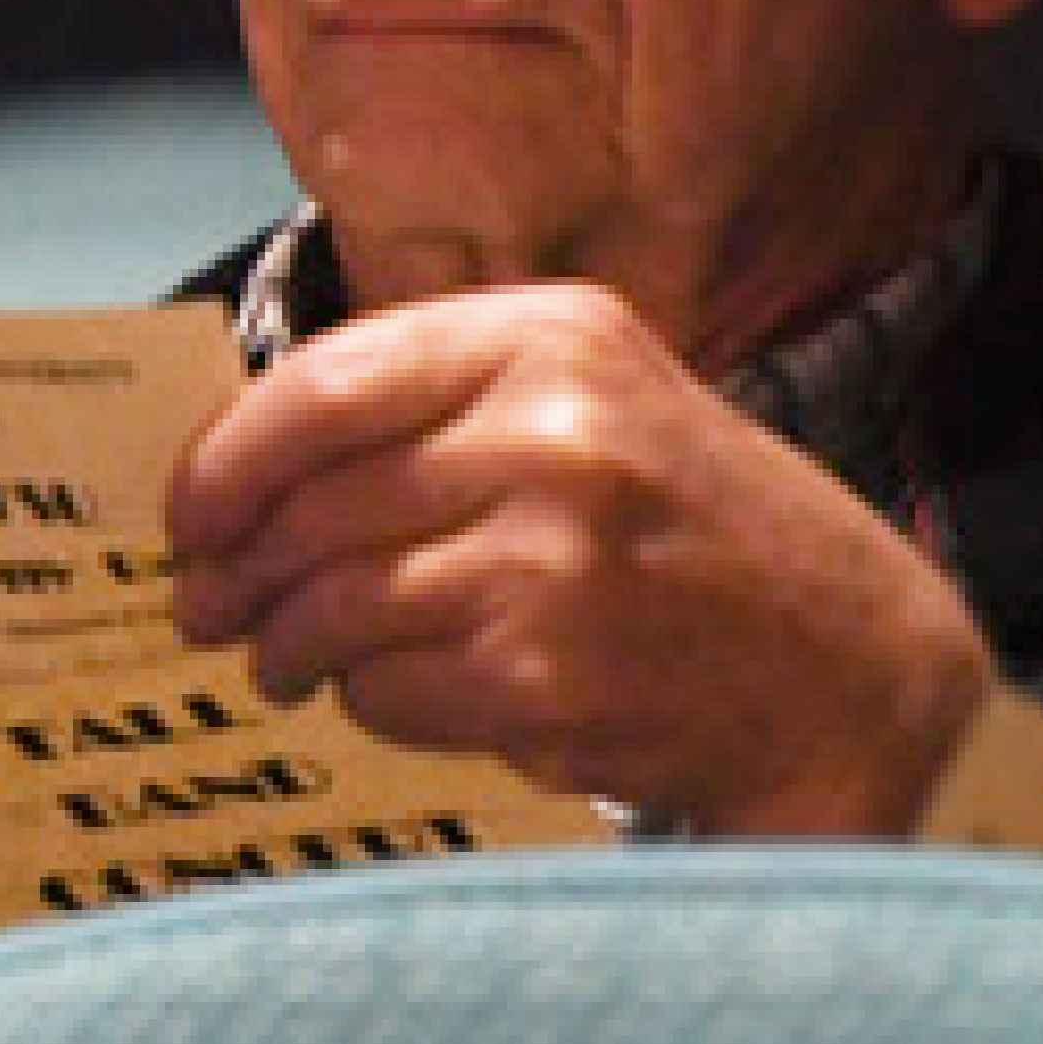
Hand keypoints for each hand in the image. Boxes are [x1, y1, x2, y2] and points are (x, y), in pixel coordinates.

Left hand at [164, 283, 995, 834]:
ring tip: (283, 663)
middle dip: (233, 570)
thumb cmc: (692, 536)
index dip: (223, 460)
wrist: (855, 665)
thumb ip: (435, 412)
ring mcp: (552, 556)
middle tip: (205, 608)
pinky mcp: (548, 672)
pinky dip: (374, 705)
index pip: (319, 384)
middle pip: (308, 506)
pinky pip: (387, 693)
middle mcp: (553, 431)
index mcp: (552, 338)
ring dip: (288, 648)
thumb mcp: (590, 407)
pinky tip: (406, 697)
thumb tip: (238, 470)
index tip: (188, 515)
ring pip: (331, 606)